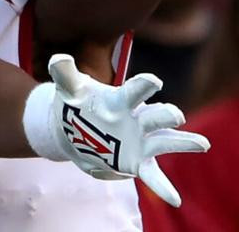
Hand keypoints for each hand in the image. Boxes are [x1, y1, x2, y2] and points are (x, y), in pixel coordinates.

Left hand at [34, 54, 208, 206]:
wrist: (69, 128)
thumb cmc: (74, 103)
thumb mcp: (68, 87)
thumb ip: (64, 73)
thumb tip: (58, 59)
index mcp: (121, 100)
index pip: (135, 90)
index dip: (144, 86)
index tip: (153, 82)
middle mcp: (136, 119)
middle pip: (156, 115)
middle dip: (165, 114)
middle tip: (175, 115)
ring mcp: (140, 141)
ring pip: (164, 141)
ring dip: (182, 142)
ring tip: (202, 143)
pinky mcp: (137, 161)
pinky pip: (153, 176)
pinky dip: (163, 188)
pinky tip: (176, 200)